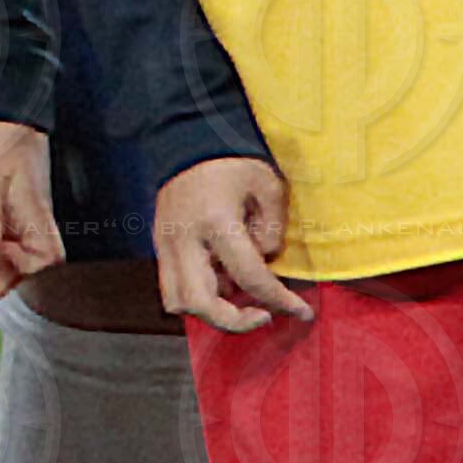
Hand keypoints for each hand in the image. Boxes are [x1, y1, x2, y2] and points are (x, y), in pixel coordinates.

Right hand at [154, 153, 309, 330]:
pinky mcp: (159, 247)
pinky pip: (173, 288)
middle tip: (263, 315)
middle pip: (201, 304)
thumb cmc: (232, 162)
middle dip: (236, 321)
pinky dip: (198, 296)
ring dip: (211, 311)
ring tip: (238, 295)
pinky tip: (220, 280)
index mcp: (216, 222)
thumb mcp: (267, 185)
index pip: (249, 277)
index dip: (280, 301)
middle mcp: (184, 240)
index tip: (303, 313)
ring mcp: (165, 245)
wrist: (186, 141)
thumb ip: (274, 229)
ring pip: (178, 302)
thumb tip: (265, 261)